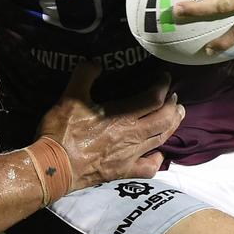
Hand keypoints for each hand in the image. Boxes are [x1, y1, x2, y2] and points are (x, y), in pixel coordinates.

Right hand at [36, 61, 183, 190]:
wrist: (55, 167)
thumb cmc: (62, 132)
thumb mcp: (70, 97)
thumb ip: (84, 75)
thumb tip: (96, 61)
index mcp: (122, 116)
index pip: (153, 99)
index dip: (163, 86)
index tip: (165, 78)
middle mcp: (132, 136)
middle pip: (164, 119)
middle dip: (173, 106)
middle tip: (175, 97)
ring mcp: (130, 156)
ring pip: (161, 139)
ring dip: (172, 126)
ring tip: (178, 116)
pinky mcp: (124, 172)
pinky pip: (149, 168)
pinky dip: (157, 159)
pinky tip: (158, 153)